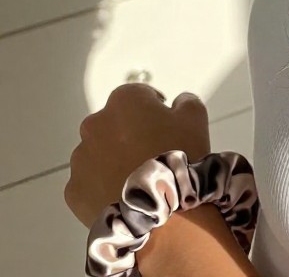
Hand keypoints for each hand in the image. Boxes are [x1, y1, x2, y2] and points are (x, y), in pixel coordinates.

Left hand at [64, 82, 211, 229]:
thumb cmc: (178, 157)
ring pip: (97, 154)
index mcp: (124, 100)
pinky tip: (122, 198)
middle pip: (113, 124)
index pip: (138, 96)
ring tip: (135, 180)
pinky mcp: (73, 191)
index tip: (165, 127)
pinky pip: (88, 184)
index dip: (154, 110)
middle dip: (128, 135)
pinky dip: (101, 187)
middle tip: (150, 155)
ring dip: (112, 160)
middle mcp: (95, 123)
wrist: (157, 211)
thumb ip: (185, 102)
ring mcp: (80, 159)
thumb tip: (177, 103)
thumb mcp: (195, 118)